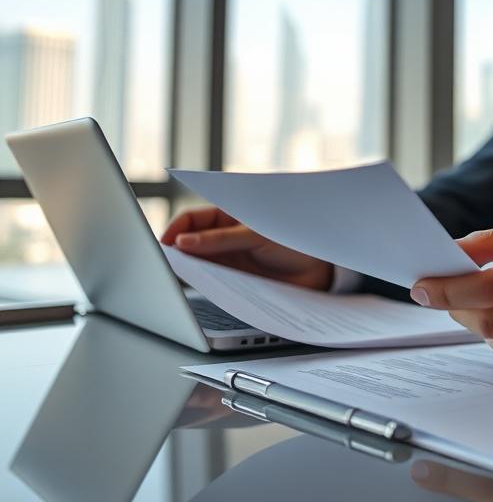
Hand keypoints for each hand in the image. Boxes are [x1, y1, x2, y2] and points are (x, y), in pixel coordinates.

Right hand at [161, 207, 333, 290]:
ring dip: (186, 269)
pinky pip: (209, 280)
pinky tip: (196, 287)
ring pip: (196, 262)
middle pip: (189, 242)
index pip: (191, 220)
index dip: (175, 230)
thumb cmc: (294, 240)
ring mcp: (226, 257)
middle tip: (162, 263)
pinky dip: (200, 283)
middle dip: (175, 250)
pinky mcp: (232, 278)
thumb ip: (221, 240)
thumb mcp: (256, 236)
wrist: (321, 270)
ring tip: (175, 276)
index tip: (165, 244)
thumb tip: (183, 243)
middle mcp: (223, 236)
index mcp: (227, 215)